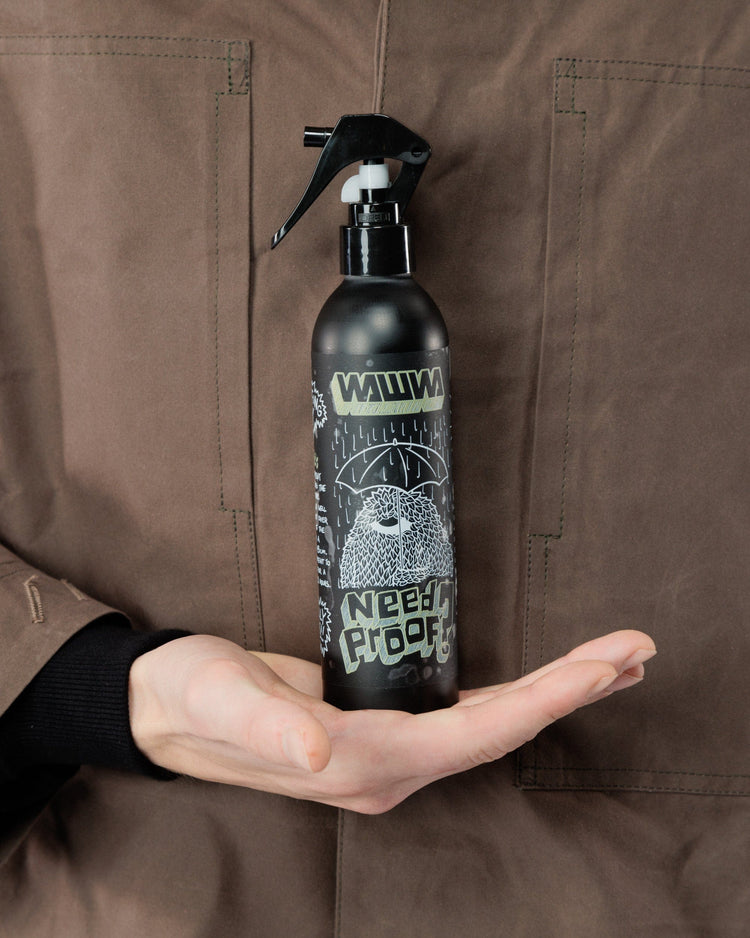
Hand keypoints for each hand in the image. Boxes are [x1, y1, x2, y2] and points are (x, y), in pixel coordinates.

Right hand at [129, 630, 654, 813]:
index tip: (602, 665)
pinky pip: (467, 717)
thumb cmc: (193, 697)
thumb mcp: (221, 699)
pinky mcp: (383, 729)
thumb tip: (317, 752)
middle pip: (501, 730)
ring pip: (492, 726)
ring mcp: (389, 753)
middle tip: (635, 651)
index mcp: (359, 761)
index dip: (545, 700)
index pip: (475, 732)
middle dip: (573, 691)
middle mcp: (387, 767)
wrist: (169, 708)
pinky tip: (542, 682)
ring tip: (612, 664)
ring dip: (555, 695)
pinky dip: (515, 697)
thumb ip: (267, 729)